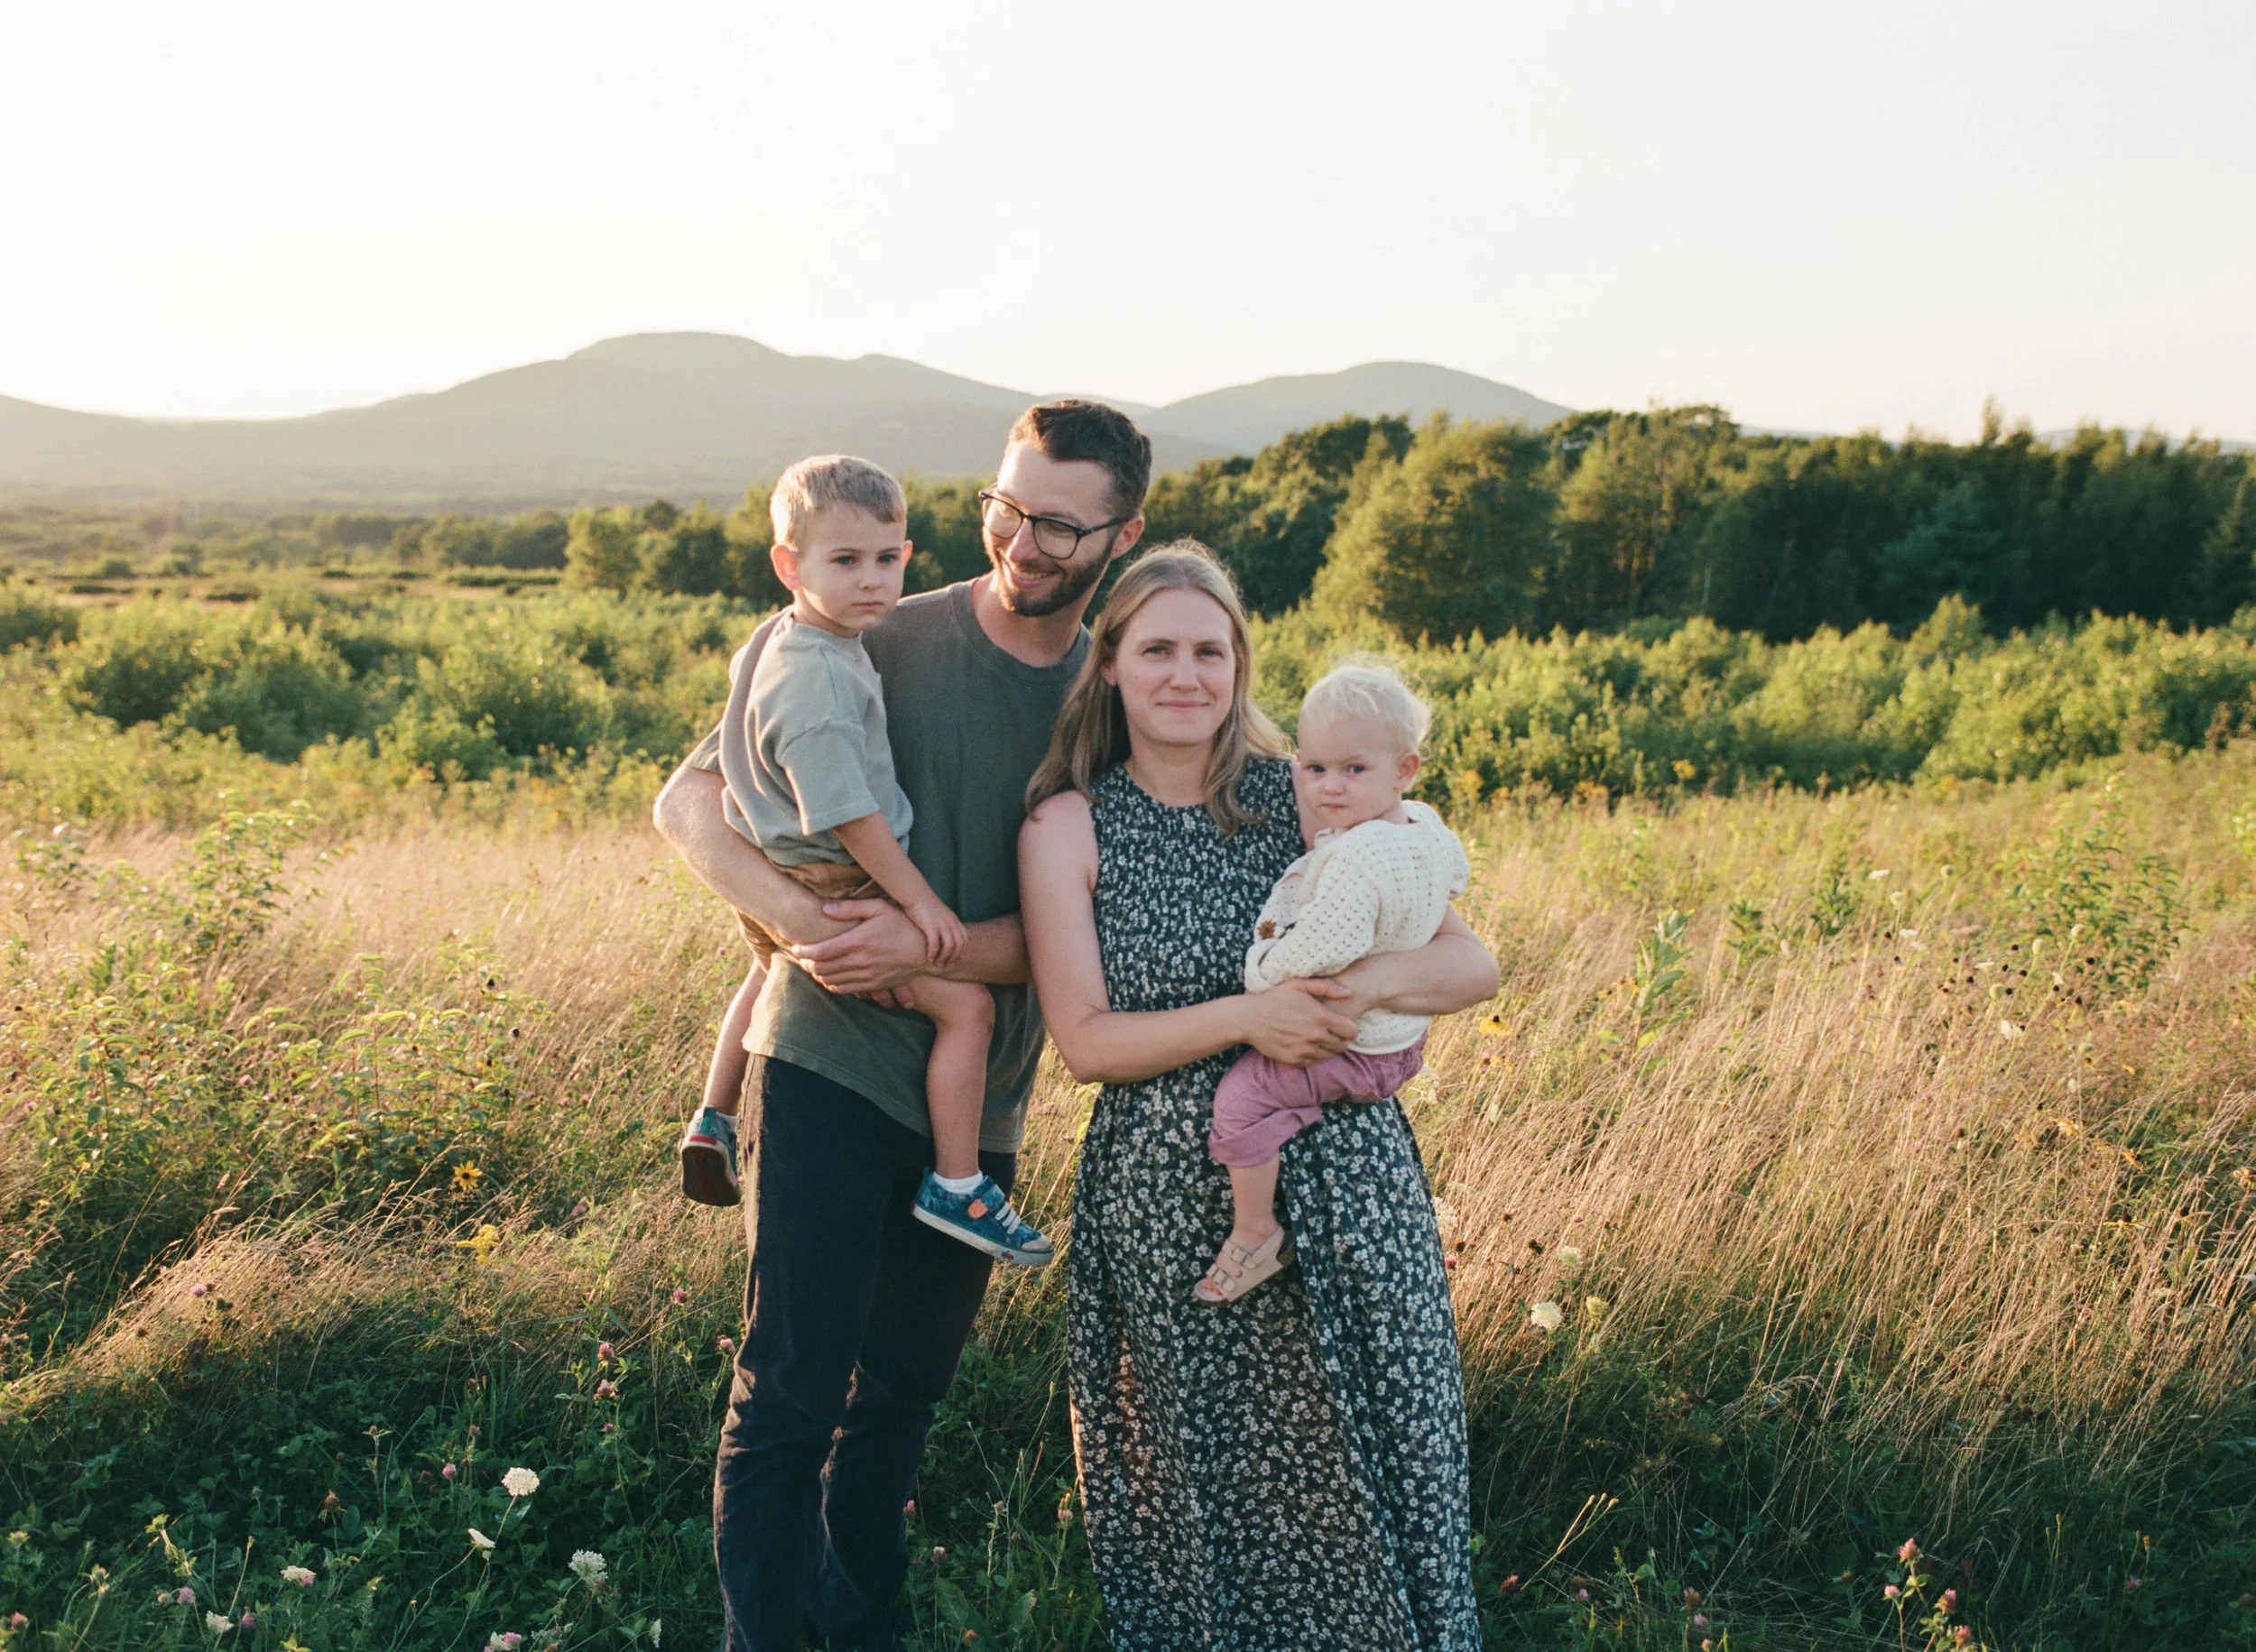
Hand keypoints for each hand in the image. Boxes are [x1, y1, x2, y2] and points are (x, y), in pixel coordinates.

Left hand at [786, 900, 928, 995]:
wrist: (926, 951)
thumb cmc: (902, 924)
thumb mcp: (879, 907)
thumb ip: (850, 908)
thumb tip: (824, 909)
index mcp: (859, 941)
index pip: (820, 952)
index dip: (803, 952)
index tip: (795, 948)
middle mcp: (861, 961)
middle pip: (822, 969)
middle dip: (806, 964)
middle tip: (801, 957)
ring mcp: (867, 976)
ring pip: (831, 981)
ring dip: (817, 975)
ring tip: (812, 967)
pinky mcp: (873, 985)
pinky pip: (845, 990)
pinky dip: (832, 985)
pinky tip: (829, 977)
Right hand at [904, 897, 966, 965]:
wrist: (915, 893)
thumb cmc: (924, 905)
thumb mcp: (939, 914)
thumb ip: (944, 924)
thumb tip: (942, 935)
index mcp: (954, 920)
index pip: (964, 940)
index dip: (960, 952)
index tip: (953, 960)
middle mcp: (951, 923)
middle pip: (959, 946)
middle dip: (952, 958)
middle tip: (944, 965)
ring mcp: (942, 924)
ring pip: (949, 947)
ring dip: (943, 958)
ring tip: (936, 963)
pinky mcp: (931, 926)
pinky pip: (935, 945)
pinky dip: (933, 954)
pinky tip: (928, 958)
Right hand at [1236, 978, 1358, 1067]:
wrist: (1249, 1019)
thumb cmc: (1274, 998)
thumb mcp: (1299, 985)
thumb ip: (1326, 987)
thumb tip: (1349, 993)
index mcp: (1321, 1017)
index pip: (1352, 1032)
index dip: (1350, 1028)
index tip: (1342, 1024)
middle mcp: (1316, 1036)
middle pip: (1343, 1046)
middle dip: (1340, 1039)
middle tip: (1331, 1031)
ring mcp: (1305, 1051)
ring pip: (1330, 1055)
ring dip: (1328, 1048)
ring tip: (1318, 1037)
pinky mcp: (1295, 1060)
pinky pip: (1314, 1062)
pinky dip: (1314, 1055)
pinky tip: (1307, 1044)